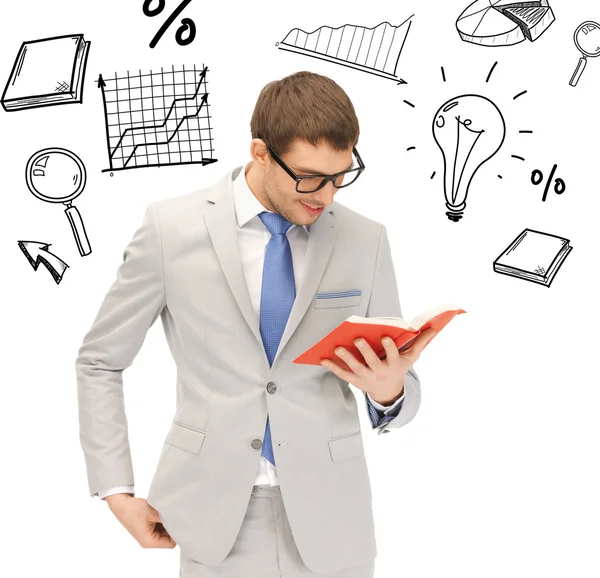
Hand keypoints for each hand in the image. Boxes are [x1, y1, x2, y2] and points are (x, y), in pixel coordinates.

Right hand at [104, 493, 175, 548]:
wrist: (121, 503)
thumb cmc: (134, 509)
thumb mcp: (153, 513)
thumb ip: (167, 517)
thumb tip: (180, 519)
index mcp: (149, 541)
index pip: (170, 543)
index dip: (177, 533)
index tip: (181, 522)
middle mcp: (149, 540)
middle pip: (168, 538)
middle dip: (172, 527)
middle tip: (176, 514)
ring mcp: (148, 534)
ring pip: (165, 531)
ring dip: (167, 522)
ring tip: (168, 511)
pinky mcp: (148, 528)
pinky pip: (160, 526)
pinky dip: (163, 520)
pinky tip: (163, 511)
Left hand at [320, 328, 437, 403]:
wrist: (389, 392)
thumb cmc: (399, 368)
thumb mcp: (411, 358)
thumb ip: (420, 342)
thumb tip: (433, 327)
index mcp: (394, 364)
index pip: (392, 355)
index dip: (388, 347)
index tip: (384, 336)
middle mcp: (380, 372)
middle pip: (372, 362)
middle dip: (365, 351)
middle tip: (357, 339)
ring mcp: (367, 378)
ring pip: (355, 368)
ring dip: (346, 358)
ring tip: (337, 347)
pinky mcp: (356, 381)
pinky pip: (343, 374)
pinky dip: (333, 367)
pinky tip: (323, 358)